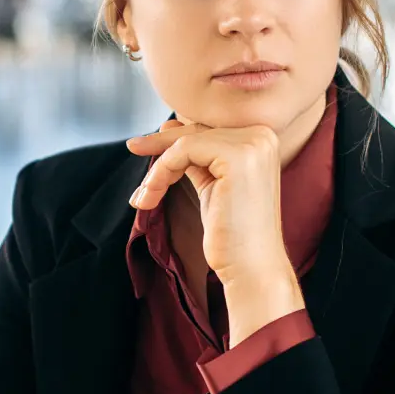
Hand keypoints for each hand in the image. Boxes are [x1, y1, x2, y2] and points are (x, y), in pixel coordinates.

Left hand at [126, 120, 302, 343]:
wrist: (251, 267)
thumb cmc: (232, 234)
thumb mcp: (212, 183)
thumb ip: (198, 155)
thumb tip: (170, 125)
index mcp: (261, 139)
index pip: (207, 129)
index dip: (171, 139)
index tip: (142, 144)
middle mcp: (262, 135)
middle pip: (196, 130)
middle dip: (160, 145)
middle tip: (132, 147)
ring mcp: (253, 144)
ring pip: (185, 141)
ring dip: (158, 169)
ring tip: (145, 196)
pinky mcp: (238, 156)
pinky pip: (184, 150)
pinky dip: (162, 171)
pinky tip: (151, 194)